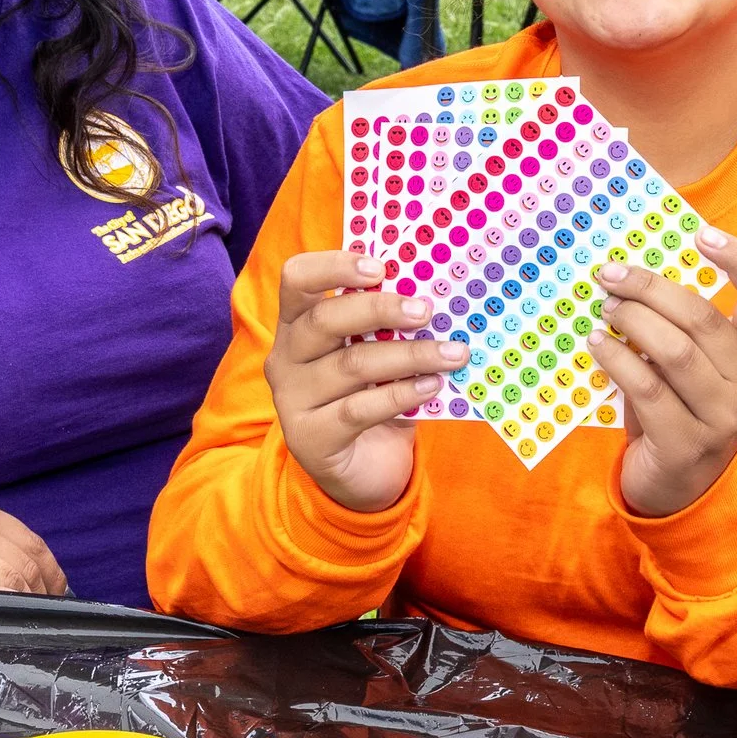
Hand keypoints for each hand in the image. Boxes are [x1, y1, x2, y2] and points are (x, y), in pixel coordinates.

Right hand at [264, 251, 465, 513]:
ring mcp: (292, 399)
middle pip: (325, 319)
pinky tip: (432, 386)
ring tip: (452, 353)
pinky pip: (360, 409)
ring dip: (409, 355)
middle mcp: (285, 357)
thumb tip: (431, 294)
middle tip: (425, 310)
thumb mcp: (371, 353)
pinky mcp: (310, 438)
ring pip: (352, 365)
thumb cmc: (368, 396)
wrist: (359, 471)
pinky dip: (402, 394)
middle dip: (380, 309)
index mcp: (295, 323)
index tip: (380, 267)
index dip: (334, 266)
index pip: (297, 278)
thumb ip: (383, 326)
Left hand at [586, 228, 736, 519]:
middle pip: (703, 318)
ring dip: (632, 321)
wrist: (679, 493)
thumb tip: (629, 273)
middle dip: (650, 288)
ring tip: (604, 310)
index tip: (702, 233)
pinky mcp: (687, 445)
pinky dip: (617, 360)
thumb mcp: (690, 368)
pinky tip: (597, 345)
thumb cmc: (679, 410)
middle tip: (611, 275)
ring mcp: (723, 420)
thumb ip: (677, 328)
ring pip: (675, 351)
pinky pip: (647, 389)